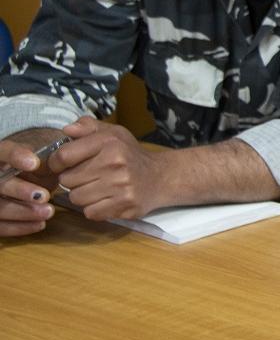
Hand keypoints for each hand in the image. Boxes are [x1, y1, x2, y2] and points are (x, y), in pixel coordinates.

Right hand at [0, 139, 58, 236]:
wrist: (28, 176)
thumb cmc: (38, 162)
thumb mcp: (43, 154)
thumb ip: (46, 158)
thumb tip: (54, 168)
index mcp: (0, 154)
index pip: (3, 151)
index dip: (16, 156)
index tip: (34, 163)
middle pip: (0, 183)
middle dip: (20, 191)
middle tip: (44, 196)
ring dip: (23, 212)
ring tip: (48, 212)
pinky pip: (0, 226)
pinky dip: (19, 227)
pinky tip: (40, 224)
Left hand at [49, 117, 167, 220]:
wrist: (161, 177)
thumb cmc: (130, 154)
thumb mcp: (113, 133)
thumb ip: (88, 127)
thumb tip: (66, 130)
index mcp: (110, 142)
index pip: (64, 156)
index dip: (56, 162)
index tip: (62, 164)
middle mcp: (116, 163)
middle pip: (67, 180)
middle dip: (73, 179)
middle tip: (87, 176)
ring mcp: (121, 187)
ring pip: (77, 198)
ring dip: (82, 195)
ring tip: (96, 188)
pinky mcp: (125, 206)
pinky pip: (90, 212)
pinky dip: (94, 208)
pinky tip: (106, 199)